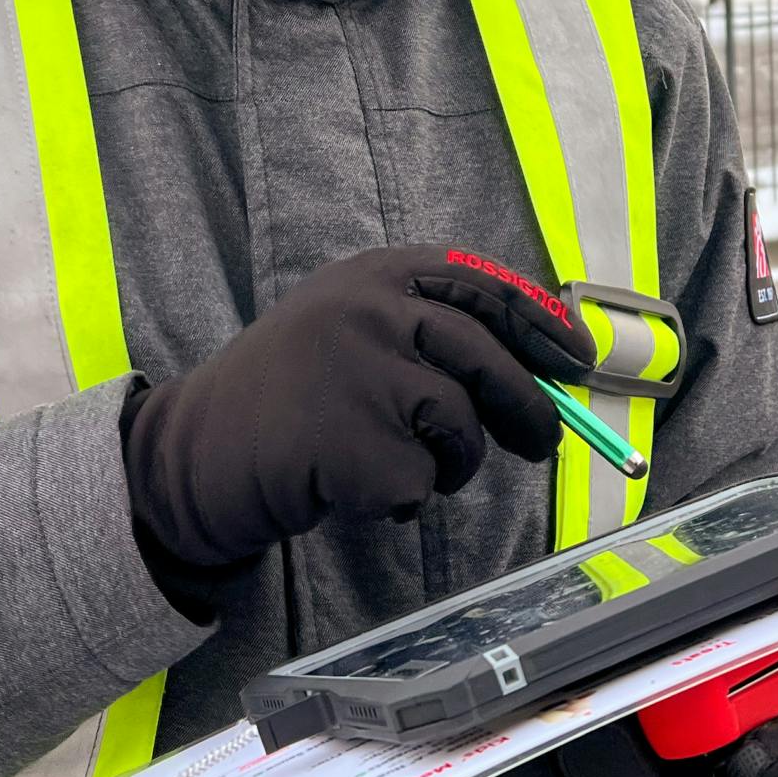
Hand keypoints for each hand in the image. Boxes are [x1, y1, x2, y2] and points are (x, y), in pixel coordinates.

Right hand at [121, 244, 594, 568]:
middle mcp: (368, 310)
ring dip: (448, 464)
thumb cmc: (291, 398)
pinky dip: (400, 502)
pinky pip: (420, 484)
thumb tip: (547, 370)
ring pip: (460, 428)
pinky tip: (349, 488)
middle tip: (543, 444)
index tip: (579, 359)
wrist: (197, 453)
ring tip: (396, 465)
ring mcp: (359, 373)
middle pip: (486, 358)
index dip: (541, 323)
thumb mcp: (352, 331)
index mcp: (374, 274)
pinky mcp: (352, 442)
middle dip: (527, 408)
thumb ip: (430, 335)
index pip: (482, 285)